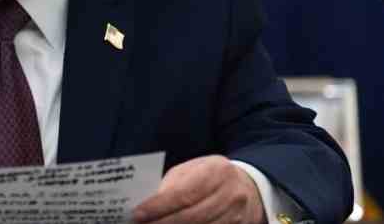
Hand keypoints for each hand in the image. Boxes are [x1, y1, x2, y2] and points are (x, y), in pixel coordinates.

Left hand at [133, 155, 265, 223]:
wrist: (249, 186)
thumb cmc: (212, 175)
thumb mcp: (192, 170)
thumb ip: (171, 185)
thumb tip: (148, 205)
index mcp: (216, 171)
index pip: (183, 193)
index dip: (158, 207)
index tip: (137, 214)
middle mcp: (230, 194)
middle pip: (192, 216)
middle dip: (163, 223)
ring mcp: (237, 216)